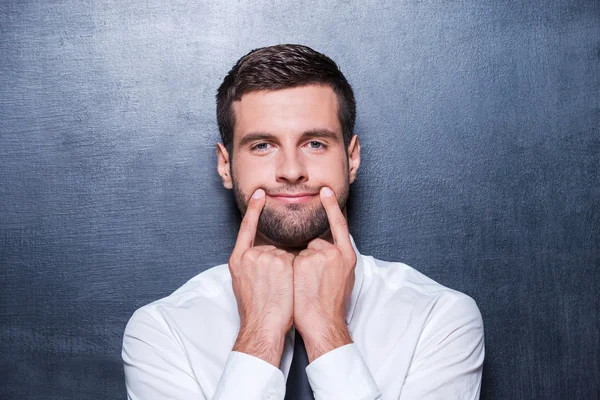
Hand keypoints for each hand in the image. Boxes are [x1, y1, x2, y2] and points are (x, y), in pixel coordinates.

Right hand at [229, 188, 294, 366]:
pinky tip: (289, 286)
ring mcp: (266, 257)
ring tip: (280, 290)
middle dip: (278, 264)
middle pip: (272, 248)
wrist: (262, 327)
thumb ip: (251, 265)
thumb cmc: (256, 311)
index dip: (253, 210)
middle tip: (273, 287)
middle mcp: (250, 256)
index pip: (246, 229)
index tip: (259, 193)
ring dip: (288, 269)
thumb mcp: (243, 283)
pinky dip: (298, 271)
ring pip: (286, 255)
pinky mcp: (281, 262)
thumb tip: (263, 257)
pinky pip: (296, 260)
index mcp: (238, 259)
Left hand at [293, 186, 356, 361]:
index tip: (325, 190)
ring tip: (306, 288)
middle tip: (313, 284)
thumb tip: (321, 249)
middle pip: (315, 244)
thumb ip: (334, 260)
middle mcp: (337, 253)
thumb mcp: (342, 279)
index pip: (340, 225)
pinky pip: (291, 259)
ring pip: (301, 252)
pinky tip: (299, 285)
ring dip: (298, 266)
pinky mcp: (306, 261)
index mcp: (348, 256)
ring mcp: (321, 256)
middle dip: (310, 259)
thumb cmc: (329, 307)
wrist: (323, 325)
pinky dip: (290, 270)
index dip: (332, 207)